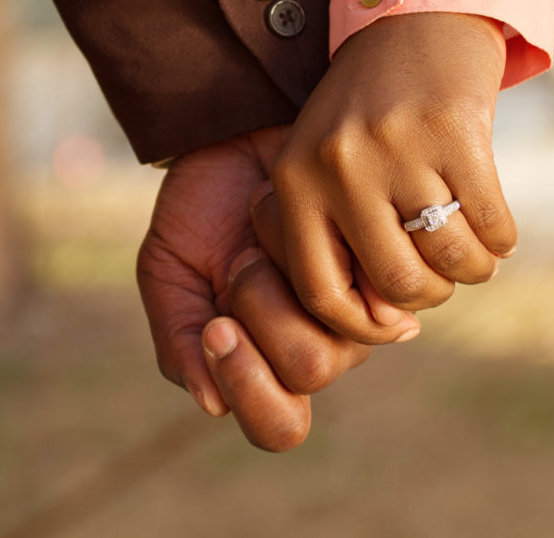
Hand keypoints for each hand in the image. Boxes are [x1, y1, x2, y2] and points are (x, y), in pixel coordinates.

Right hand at [136, 126, 416, 449]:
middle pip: (309, 372)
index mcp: (264, 360)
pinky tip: (296, 211)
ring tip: (267, 227)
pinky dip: (318, 240)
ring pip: (342, 320)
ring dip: (287, 271)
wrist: (238, 129)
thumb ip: (179, 340)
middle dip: (262, 310)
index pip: (280, 425)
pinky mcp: (383, 257)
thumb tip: (211, 405)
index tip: (216, 328)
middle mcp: (319, 341)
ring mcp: (355, 303)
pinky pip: (366, 275)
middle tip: (242, 260)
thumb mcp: (170, 273)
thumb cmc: (204, 208)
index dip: (251, 390)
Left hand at [261, 12, 517, 342]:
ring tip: (474, 255)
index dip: (365, 326)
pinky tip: (497, 230)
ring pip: (449, 257)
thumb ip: (339, 238)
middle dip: (431, 295)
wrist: (414, 20)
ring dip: (473, 269)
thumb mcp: (326, 166)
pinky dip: (502, 240)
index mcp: (295, 181)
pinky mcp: (454, 130)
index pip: (321, 291)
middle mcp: (339, 166)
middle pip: (395, 281)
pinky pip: (491, 223)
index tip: (397, 325)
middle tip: (442, 278)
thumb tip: (388, 322)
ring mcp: (397, 147)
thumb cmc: (367, 112)